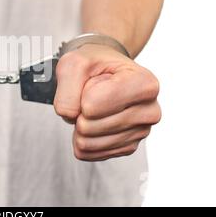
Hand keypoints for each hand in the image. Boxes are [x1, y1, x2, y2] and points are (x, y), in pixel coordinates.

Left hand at [54, 44, 160, 160]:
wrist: (106, 71)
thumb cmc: (96, 65)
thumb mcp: (73, 64)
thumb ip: (66, 89)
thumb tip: (70, 116)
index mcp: (144, 84)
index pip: (91, 105)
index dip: (82, 93)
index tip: (95, 81)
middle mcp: (149, 111)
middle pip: (88, 126)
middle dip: (79, 110)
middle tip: (93, 94)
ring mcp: (140, 132)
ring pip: (87, 142)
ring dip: (80, 123)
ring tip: (95, 106)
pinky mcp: (127, 147)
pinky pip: (90, 152)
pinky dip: (83, 137)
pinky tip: (96, 120)